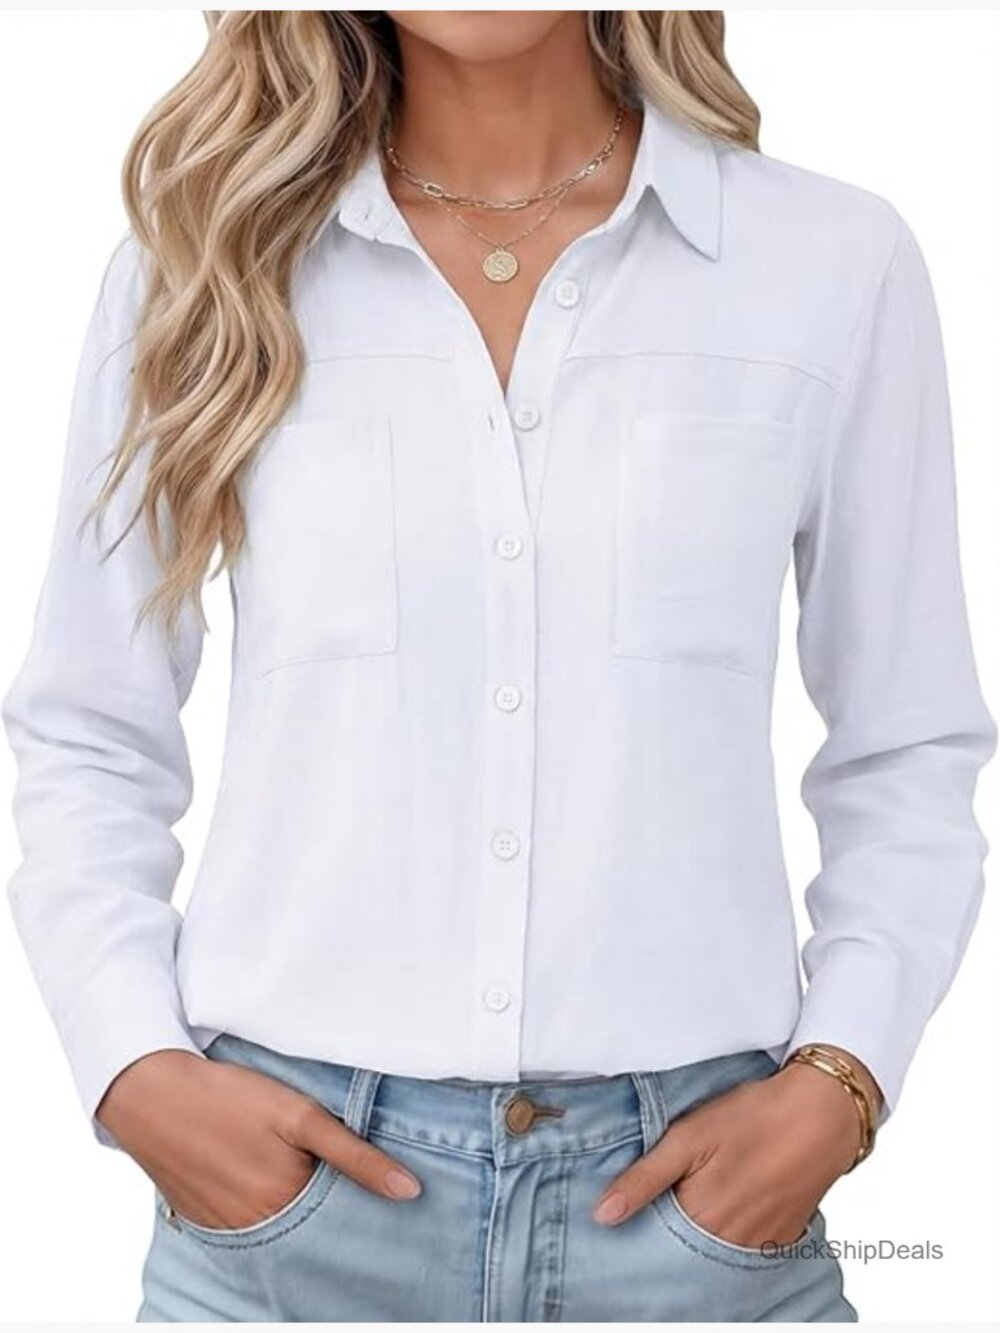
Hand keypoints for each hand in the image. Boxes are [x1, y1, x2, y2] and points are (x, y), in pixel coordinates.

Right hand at [96, 1050, 421, 1229]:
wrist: (151, 1093)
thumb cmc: (230, 1098)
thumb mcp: (300, 1116)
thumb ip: (355, 1155)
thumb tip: (410, 1191)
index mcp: (286, 1205)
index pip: (342, 1218)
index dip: (361, 1199)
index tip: (379, 1183)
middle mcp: (257, 1229)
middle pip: (310, 1227)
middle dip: (329, 1206)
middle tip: (326, 1164)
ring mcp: (226, 1229)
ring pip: (279, 1226)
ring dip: (293, 1205)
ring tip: (292, 1166)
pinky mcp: (203, 1219)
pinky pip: (246, 1225)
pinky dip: (260, 1207)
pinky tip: (259, 1174)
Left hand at [592, 1058, 867, 1247]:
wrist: (823, 1112)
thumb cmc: (753, 1117)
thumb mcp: (688, 1136)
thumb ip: (644, 1178)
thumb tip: (603, 1215)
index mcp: (702, 1218)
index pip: (656, 1240)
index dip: (642, 1222)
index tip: (632, 1207)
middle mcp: (731, 1242)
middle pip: (686, 1249)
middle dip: (671, 1231)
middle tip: (670, 1195)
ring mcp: (761, 1243)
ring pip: (717, 1249)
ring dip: (703, 1231)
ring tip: (701, 1193)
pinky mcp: (784, 1236)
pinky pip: (748, 1247)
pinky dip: (733, 1231)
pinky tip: (732, 1200)